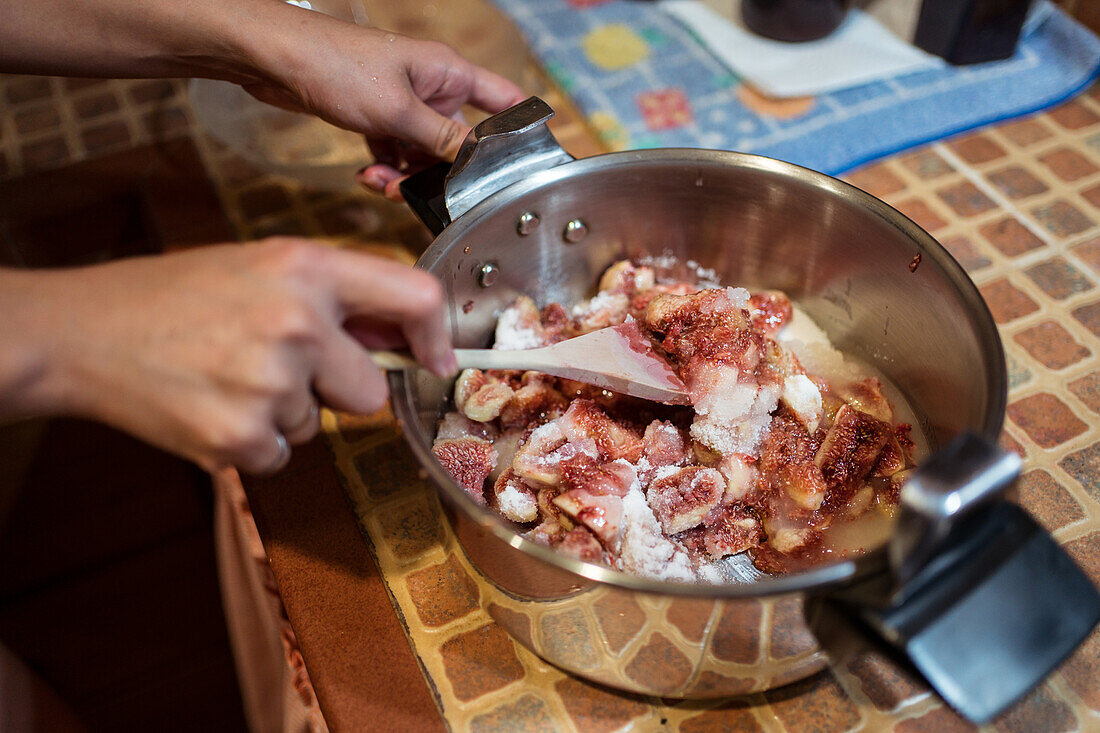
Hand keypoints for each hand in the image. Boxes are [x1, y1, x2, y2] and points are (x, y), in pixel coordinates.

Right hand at [3, 239, 453, 473]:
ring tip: (224, 376)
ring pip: (318, 425)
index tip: (433, 362)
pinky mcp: (240, 438)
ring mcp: (268, 383)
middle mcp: (296, 322)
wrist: (81, 333)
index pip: (414, 296)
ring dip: (283, 412)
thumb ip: (337, 297)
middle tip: (274, 365)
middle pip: (370, 393)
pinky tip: (210, 406)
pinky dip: (252, 443)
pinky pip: (281, 455)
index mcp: (306, 268)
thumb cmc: (173, 296)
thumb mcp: (261, 267)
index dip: (434, 336)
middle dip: (334, 389)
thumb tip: (405, 338)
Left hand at [242, 11, 525, 199]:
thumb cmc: (335, 65)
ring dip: (406, 175)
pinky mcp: (378, 114)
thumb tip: (477, 161)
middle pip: (459, 140)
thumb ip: (441, 139)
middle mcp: (432, 86)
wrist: (274, 58)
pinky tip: (368, 174)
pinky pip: (395, 151)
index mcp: (448, 74)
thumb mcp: (396, 111)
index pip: (504, 102)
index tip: (528, 164)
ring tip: (382, 183)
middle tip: (426, 192)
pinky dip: (384, 167)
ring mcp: (404, 101)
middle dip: (442, 171)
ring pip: (424, 153)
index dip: (521, 130)